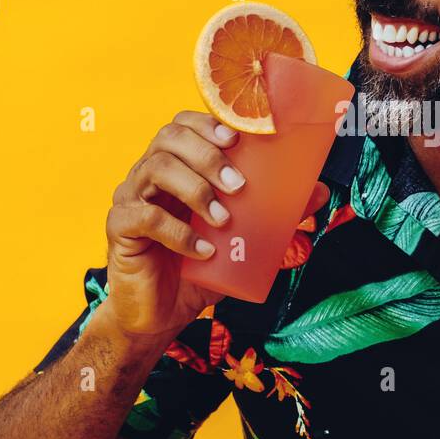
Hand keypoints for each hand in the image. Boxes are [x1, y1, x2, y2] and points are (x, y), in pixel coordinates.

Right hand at [103, 111, 328, 336]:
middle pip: (169, 138)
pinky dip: (178, 232)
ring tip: (223, 219)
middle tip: (239, 186)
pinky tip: (202, 250)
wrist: (159, 315)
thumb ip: (275, 214)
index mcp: (176, 167)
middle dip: (209, 156)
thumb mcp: (242, 240)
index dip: (207, 123)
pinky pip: (145, 217)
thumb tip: (319, 191)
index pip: (183, 125)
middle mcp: (148, 174)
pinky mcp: (120, 227)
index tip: (236, 139)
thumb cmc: (198, 270)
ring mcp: (130, 198)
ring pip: (156, 168)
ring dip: (196, 189)